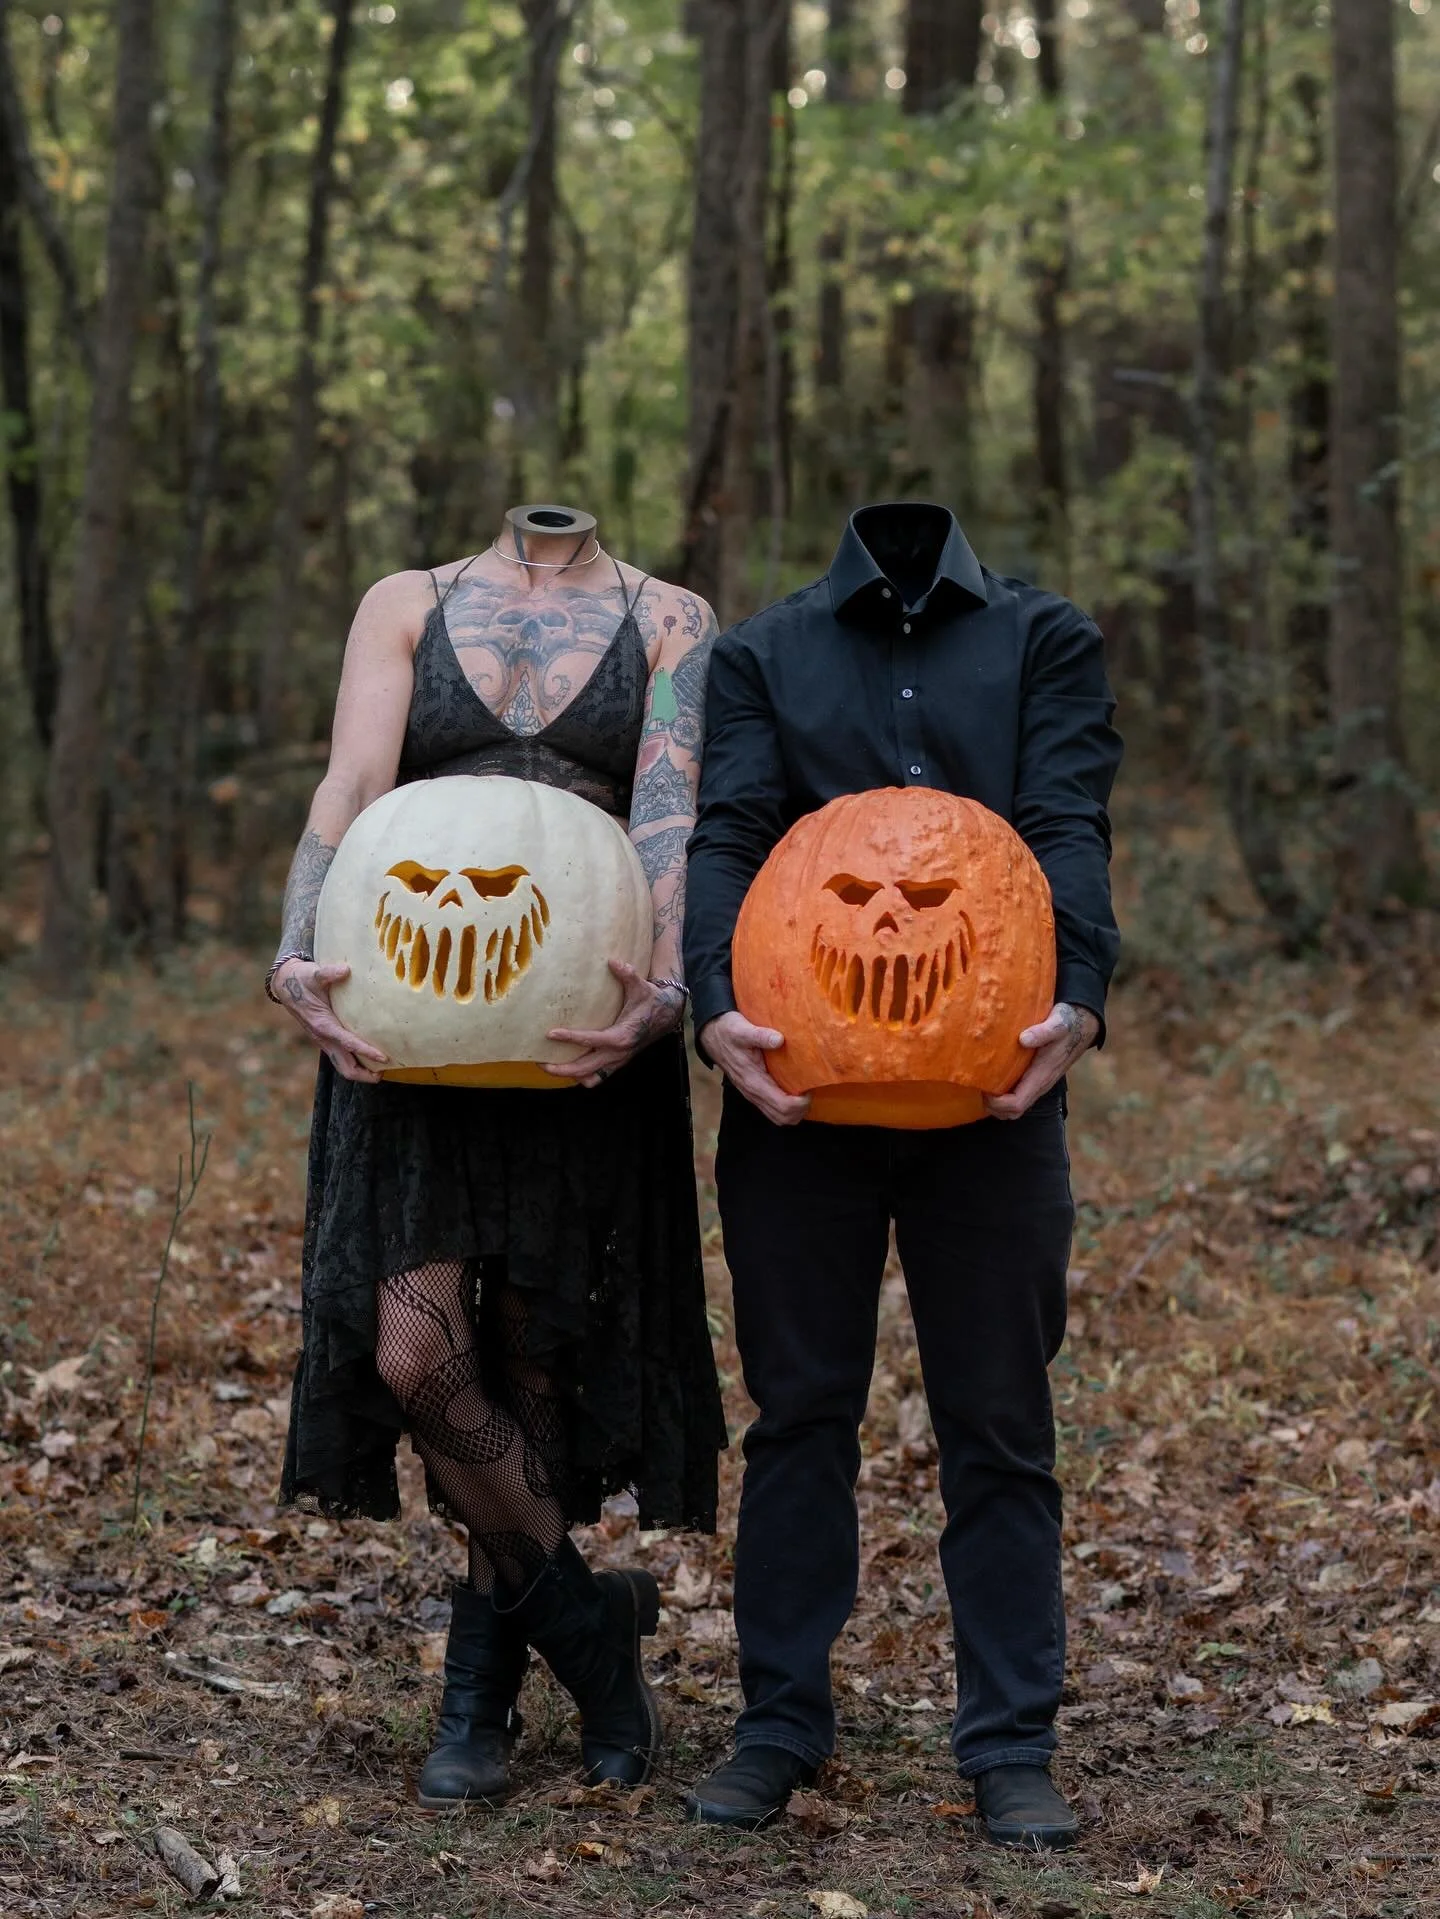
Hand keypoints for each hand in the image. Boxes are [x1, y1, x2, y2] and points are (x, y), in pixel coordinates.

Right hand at [272, 958, 387, 1084]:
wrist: (285, 985)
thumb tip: (345, 970)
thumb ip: (329, 973)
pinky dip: (355, 1063)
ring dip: (360, 1073)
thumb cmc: (302, 979)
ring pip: (342, 1066)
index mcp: (323, 1024)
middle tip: (385, 1073)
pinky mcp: (325, 1040)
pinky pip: (341, 1058)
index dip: (366, 1051)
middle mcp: (323, 1037)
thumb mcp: (314, 973)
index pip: (347, 1043)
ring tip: (380, 1071)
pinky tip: (369, 1059)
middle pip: (345, 1067)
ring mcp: (324, 1041)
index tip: (383, 1057)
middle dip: (364, 1075)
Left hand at [545, 960, 684, 1086]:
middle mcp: (618, 1053)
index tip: (551, 1034)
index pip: (591, 1040)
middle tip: (539, 1061)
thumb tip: (613, 962)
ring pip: (590, 1078)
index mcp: (622, 1036)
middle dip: (561, 1069)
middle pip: (584, 1069)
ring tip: (550, 1067)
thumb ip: (627, 975)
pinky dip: (583, 1076)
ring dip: (570, 1076)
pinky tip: (569, 1068)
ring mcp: (618, 1061)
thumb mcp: (641, 987)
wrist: (667, 1015)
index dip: (570, 1038)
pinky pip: (597, 1077)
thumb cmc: (651, 1000)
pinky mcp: (617, 1062)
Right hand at [699, 1011, 810, 1126]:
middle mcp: (753, 1093)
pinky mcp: (754, 1092)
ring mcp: (753, 1095)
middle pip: (783, 1118)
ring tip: (803, 1092)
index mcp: (754, 1081)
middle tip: (809, 1091)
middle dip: (801, 1109)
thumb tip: (779, 1039)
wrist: (713, 1036)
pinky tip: (793, 1090)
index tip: (809, 1087)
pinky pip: (773, 1110)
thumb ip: (761, 1036)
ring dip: (795, 1111)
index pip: (783, 1106)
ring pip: (779, 1117)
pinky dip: (787, 1107)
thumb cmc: (729, 1032)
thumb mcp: (743, 1030)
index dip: (801, 1102)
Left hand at [984, 1002, 1098, 1120]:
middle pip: (1012, 1113)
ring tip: (983, 1085)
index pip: (1016, 1104)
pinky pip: (1017, 1096)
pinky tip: (992, 1078)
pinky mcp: (1035, 1079)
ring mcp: (1037, 1083)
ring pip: (1014, 1108)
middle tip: (979, 1088)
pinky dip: (1002, 1095)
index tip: (983, 1089)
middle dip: (993, 1107)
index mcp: (1041, 1076)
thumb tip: (1023, 1039)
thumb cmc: (1066, 1024)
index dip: (996, 1103)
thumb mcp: (1057, 1023)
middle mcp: (1039, 1085)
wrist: (1081, 1026)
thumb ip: (1043, 1031)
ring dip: (996, 1104)